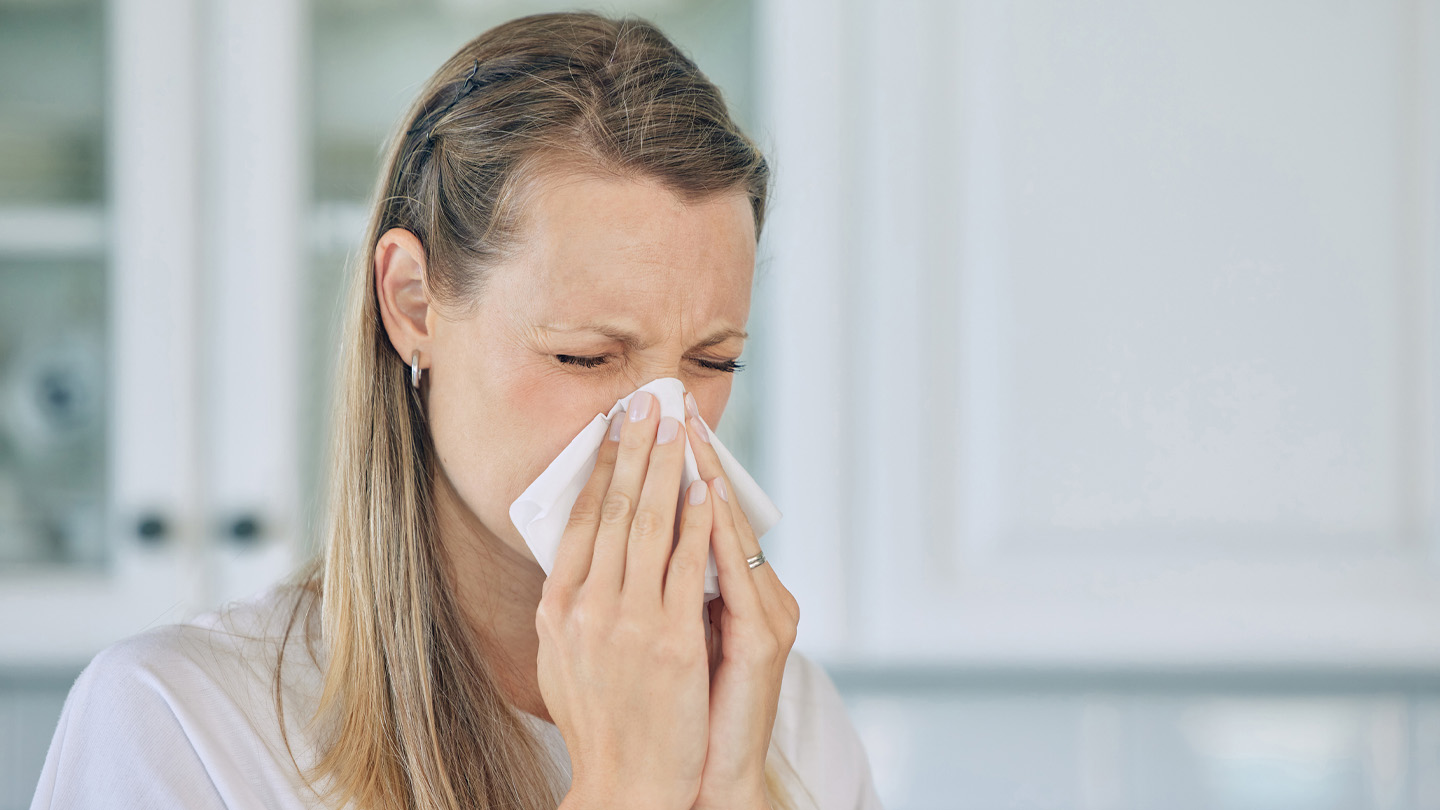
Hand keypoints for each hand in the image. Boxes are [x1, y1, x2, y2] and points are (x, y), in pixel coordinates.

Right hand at [537, 391, 715, 809]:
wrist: (625, 783)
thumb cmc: (599, 723)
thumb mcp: (562, 659)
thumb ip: (569, 606)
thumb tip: (575, 559)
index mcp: (558, 608)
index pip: (580, 520)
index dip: (600, 467)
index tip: (614, 427)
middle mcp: (587, 607)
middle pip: (614, 510)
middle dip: (635, 449)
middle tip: (647, 401)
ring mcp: (630, 622)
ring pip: (650, 526)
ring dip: (667, 468)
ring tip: (678, 425)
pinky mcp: (673, 639)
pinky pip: (688, 565)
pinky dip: (696, 522)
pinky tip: (704, 489)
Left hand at [683, 393, 799, 809]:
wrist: (698, 780)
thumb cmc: (680, 716)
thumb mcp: (669, 643)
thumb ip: (663, 592)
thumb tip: (622, 543)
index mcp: (732, 597)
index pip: (700, 517)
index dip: (676, 468)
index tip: (652, 421)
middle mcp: (757, 598)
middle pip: (719, 512)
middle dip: (688, 456)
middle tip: (667, 403)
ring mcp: (764, 616)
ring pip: (732, 532)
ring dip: (705, 477)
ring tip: (683, 432)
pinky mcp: (763, 639)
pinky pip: (736, 573)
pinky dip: (718, 533)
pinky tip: (702, 498)